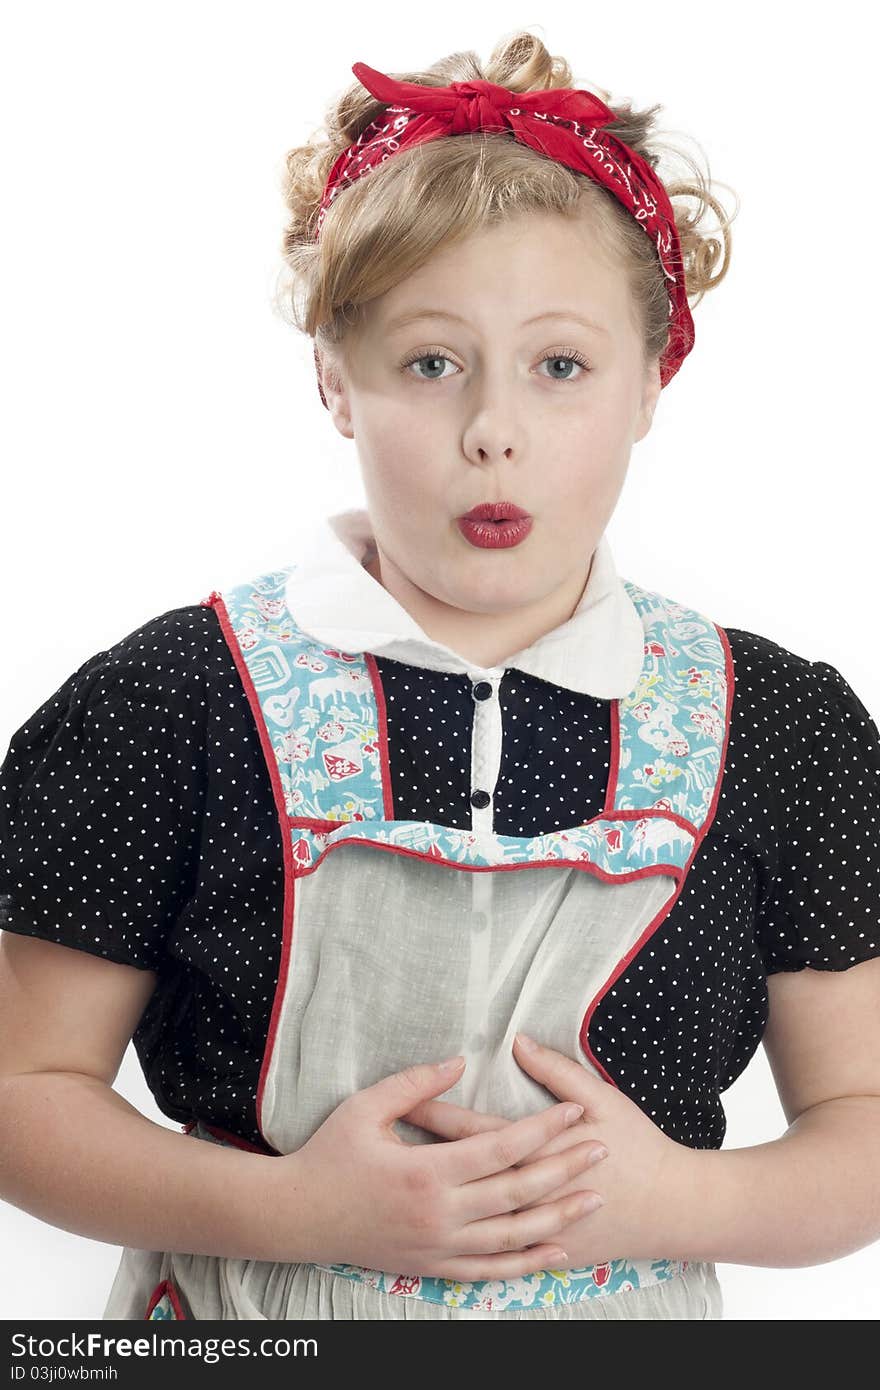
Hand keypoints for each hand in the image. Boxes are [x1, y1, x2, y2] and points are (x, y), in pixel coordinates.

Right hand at [270, 1053, 608, 1279]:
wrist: (298, 1217)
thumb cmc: (329, 1155)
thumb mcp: (365, 1107)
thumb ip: (415, 1084)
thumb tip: (459, 1060)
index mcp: (425, 1171)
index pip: (500, 1148)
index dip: (543, 1128)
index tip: (574, 1110)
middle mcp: (438, 1214)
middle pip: (517, 1192)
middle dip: (565, 1168)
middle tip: (601, 1148)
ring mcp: (437, 1246)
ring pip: (513, 1236)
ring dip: (558, 1218)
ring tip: (594, 1199)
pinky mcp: (431, 1267)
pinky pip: (489, 1271)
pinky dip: (527, 1263)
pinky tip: (555, 1251)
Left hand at [401, 1033, 695, 1267]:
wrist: (671, 1207)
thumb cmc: (635, 1146)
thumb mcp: (600, 1098)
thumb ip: (556, 1071)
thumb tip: (519, 1042)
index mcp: (536, 1152)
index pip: (473, 1131)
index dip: (437, 1113)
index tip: (407, 1102)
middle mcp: (528, 1194)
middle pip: (462, 1171)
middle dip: (424, 1152)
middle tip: (387, 1135)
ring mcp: (536, 1230)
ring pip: (471, 1216)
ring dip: (438, 1199)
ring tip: (402, 1182)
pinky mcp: (545, 1255)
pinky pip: (496, 1255)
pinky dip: (468, 1241)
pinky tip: (443, 1230)